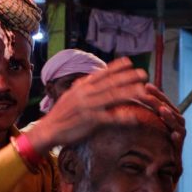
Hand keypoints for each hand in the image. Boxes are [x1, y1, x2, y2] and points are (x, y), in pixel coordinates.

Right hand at [29, 58, 178, 155]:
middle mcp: (86, 94)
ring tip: (143, 90)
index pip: (101, 74)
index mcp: (81, 87)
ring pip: (113, 97)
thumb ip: (82, 88)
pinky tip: (135, 117)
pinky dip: (123, 117)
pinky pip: (111, 118)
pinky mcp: (90, 121)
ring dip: (130, 92)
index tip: (129, 62)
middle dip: (128, 77)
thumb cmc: (60, 115)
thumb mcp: (70, 96)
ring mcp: (89, 106)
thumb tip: (91, 80)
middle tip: (143, 73)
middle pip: (111, 83)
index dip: (116, 67)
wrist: (48, 130)